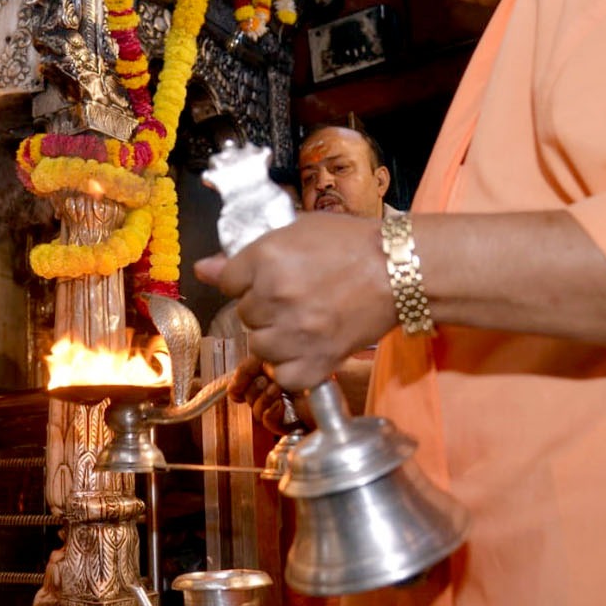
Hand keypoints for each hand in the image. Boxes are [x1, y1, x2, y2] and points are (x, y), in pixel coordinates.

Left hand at [195, 212, 396, 391]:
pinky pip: (284, 375)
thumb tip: (204, 268)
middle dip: (263, 307)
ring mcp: (295, 333)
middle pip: (243, 313)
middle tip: (294, 297)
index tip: (264, 279)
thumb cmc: (352, 244)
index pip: (226, 281)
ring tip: (302, 321)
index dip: (244, 280)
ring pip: (259, 346)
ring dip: (275, 336)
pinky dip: (292, 366)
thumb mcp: (296, 230)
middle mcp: (274, 297)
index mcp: (266, 259)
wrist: (401, 270)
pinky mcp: (317, 361)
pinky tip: (307, 347)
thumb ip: (248, 252)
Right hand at [227, 357, 307, 434]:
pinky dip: (271, 415)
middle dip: (256, 387)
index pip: (245, 375)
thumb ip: (251, 369)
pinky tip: (281, 407)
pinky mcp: (285, 423)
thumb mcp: (276, 364)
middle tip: (268, 381)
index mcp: (274, 369)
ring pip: (255, 408)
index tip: (237, 384)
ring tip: (279, 392)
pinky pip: (266, 421)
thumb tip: (231, 389)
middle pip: (247, 392)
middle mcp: (275, 387)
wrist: (333, 398)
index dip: (240, 380)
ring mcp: (280, 406)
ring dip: (265, 400)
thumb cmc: (314, 377)